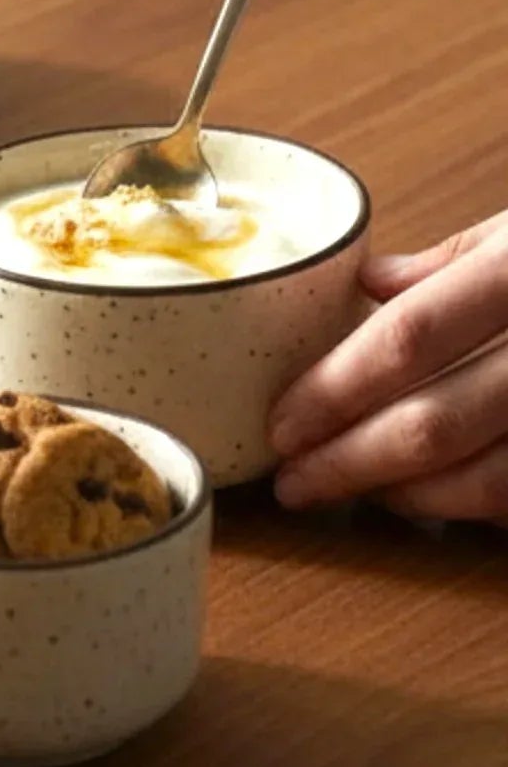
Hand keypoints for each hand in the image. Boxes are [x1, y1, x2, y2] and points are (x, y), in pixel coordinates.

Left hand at [270, 211, 507, 522]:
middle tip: (294, 482)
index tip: (280, 426)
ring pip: (486, 481)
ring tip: (351, 491)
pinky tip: (426, 498)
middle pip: (435, 425)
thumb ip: (450, 261)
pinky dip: (470, 505)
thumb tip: (368, 280)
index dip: (334, 391)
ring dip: (406, 495)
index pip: (406, 339)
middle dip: (349, 463)